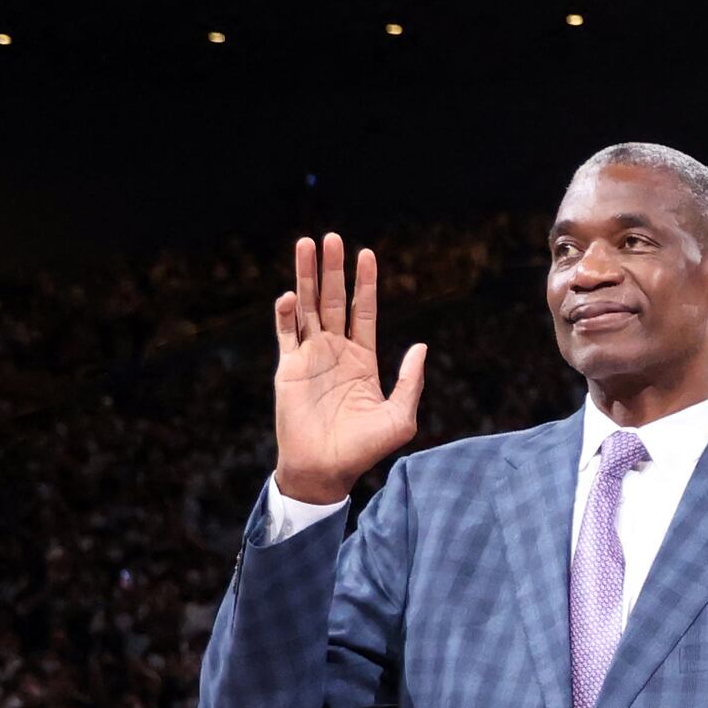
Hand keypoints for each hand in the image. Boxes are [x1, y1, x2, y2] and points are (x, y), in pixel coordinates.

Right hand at [269, 236, 428, 505]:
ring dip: (306, 277)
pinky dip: (286, 314)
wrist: (325, 469)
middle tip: (331, 237)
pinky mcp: (288, 368)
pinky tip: (290, 295)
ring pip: (308, 308)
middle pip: (334, 300)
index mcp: (363, 359)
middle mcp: (336, 351)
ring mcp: (310, 357)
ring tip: (305, 245)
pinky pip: (286, 335)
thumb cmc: (364, 449)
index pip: (364, 311)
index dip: (366, 283)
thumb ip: (410, 381)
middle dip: (333, 269)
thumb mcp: (400, 417)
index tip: (367, 254)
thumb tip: (421, 347)